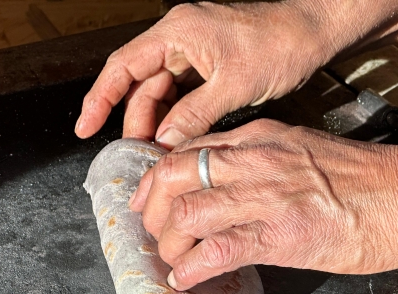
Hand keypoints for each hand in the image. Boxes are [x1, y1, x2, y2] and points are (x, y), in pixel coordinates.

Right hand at [74, 2, 333, 146]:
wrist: (313, 33)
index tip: (85, 127)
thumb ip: (194, 114)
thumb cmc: (281, 44)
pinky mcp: (206, 67)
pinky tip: (175, 140)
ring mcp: (192, 53)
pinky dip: (176, 118)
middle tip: (138, 157)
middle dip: (137, 122)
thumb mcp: (234, 85)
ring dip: (157, 124)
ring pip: (160, 94)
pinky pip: (180, 96)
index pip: (123, 66)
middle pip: (140, 85)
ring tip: (156, 155)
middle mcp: (179, 39)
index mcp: (178, 32)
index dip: (99, 98)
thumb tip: (164, 141)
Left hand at [129, 120, 397, 289]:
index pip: (188, 150)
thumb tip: (225, 188)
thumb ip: (259, 163)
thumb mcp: (301, 151)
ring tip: (173, 260)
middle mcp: (255, 161)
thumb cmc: (362, 180)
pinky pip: (216, 250)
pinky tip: (187, 279)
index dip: (156, 178)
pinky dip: (191, 268)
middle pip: (174, 176)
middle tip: (152, 230)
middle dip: (152, 208)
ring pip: (187, 214)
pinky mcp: (280, 235)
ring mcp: (266, 197)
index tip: (148, 199)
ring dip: (169, 243)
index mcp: (260, 138)